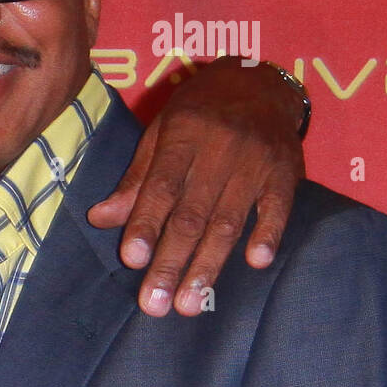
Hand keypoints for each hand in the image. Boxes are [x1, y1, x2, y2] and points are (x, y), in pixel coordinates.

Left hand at [88, 58, 304, 316]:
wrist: (261, 81)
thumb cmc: (198, 112)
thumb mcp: (160, 132)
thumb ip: (136, 179)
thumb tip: (99, 219)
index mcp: (184, 135)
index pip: (161, 187)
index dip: (146, 224)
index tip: (131, 260)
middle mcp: (221, 149)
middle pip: (193, 214)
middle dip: (172, 262)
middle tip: (155, 305)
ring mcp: (257, 162)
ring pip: (229, 221)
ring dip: (209, 266)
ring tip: (190, 304)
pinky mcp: (287, 173)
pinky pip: (278, 208)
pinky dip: (267, 235)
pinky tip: (255, 263)